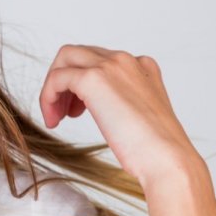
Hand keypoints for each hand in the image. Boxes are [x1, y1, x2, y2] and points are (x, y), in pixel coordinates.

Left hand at [38, 44, 203, 189]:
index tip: (79, 109)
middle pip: (79, 55)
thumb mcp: (141, 117)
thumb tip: (105, 107)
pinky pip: (57, 77)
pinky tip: (53, 120)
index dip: (84, 83)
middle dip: (65, 81)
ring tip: (56, 117)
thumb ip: (123, 102)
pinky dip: (47, 97)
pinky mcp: (93, 79)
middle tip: (63, 112)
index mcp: (143, 67)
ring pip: (65, 59)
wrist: (167, 160)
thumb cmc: (156, 151)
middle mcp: (126, 61)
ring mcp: (110, 66)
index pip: (101, 60)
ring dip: (54, 87)